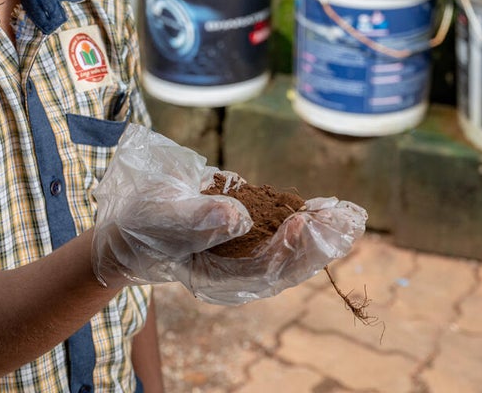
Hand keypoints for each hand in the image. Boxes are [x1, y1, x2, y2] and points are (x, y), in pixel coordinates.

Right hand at [91, 124, 366, 304]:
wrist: (133, 222)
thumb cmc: (143, 224)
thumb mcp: (163, 218)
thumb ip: (197, 219)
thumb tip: (238, 218)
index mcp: (218, 276)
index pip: (262, 271)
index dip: (287, 251)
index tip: (303, 222)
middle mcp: (238, 269)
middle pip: (287, 263)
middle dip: (319, 241)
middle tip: (348, 220)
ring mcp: (246, 251)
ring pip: (292, 247)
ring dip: (321, 230)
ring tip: (348, 213)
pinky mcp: (251, 230)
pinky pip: (285, 227)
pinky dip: (306, 216)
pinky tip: (328, 205)